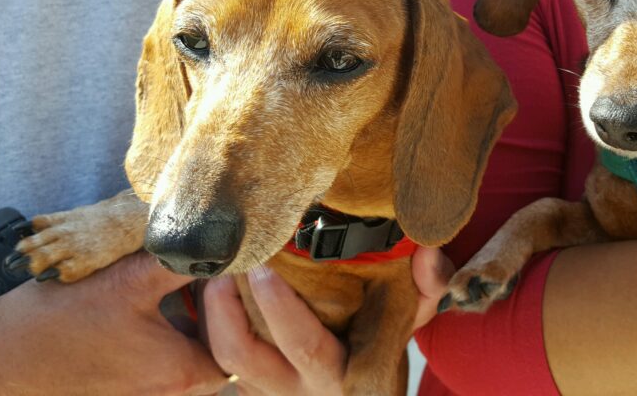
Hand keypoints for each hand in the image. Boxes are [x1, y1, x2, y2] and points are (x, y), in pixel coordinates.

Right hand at [0, 252, 227, 395]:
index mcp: (182, 372)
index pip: (237, 338)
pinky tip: (141, 302)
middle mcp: (168, 393)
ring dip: (185, 318)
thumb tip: (220, 240)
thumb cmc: (58, 322)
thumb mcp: (131, 279)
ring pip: (185, 351)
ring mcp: (143, 395)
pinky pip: (158, 361)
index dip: (236, 301)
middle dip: (212, 308)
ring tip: (170, 281)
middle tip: (202, 270)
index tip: (226, 268)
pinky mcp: (122, 390)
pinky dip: (161, 332)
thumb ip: (184, 260)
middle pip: (214, 346)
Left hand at [200, 246, 454, 394]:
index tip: (266, 268)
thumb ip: (426, 288)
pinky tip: (212, 286)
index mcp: (346, 375)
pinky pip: (218, 360)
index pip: (307, 346)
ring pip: (224, 360)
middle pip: (245, 355)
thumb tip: (426, 255)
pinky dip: (210, 322)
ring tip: (214, 270)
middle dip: (227, 307)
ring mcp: (271, 392)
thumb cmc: (388, 341)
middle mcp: (303, 390)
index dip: (281, 308)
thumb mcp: (412, 317)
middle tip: (229, 262)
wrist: (367, 389)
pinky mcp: (252, 387)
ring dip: (212, 313)